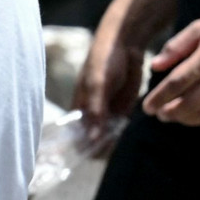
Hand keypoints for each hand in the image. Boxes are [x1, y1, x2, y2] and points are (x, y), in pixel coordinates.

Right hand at [71, 23, 144, 146]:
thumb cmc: (103, 60)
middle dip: (94, 147)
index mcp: (77, 106)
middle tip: (102, 150)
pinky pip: (118, 129)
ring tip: (111, 144)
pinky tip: (118, 138)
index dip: (77, 145)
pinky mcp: (121, 110)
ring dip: (107, 144)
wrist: (126, 45)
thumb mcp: (97, 84)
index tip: (86, 154)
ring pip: (104, 137)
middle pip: (89, 139)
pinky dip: (117, 136)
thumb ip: (95, 111)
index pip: (73, 133)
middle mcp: (89, 112)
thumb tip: (92, 139)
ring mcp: (106, 112)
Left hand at [140, 6, 199, 127]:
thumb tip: (154, 67)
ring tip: (174, 116)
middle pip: (190, 104)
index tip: (147, 107)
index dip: (159, 98)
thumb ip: (175, 47)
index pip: (177, 83)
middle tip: (158, 115)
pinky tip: (197, 117)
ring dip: (187, 119)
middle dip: (170, 113)